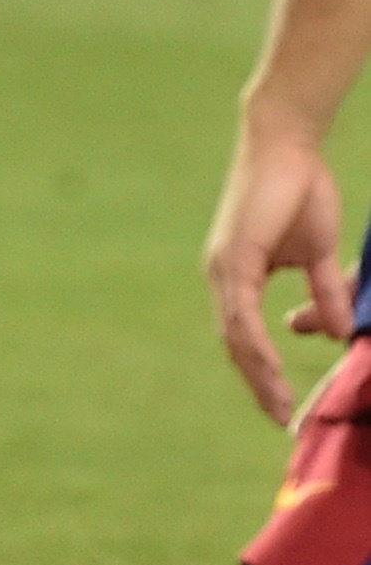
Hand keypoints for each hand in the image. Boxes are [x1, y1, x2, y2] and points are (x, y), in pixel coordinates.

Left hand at [208, 113, 356, 423]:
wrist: (287, 146)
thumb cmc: (300, 191)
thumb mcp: (318, 253)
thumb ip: (325, 292)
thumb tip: (339, 331)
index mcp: (239, 280)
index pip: (247, 338)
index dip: (263, 372)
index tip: (284, 403)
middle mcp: (224, 279)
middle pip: (237, 346)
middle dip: (259, 385)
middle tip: (281, 418)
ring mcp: (224, 270)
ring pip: (236, 336)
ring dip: (257, 373)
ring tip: (279, 404)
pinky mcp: (233, 259)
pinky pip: (240, 312)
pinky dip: (254, 343)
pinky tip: (267, 367)